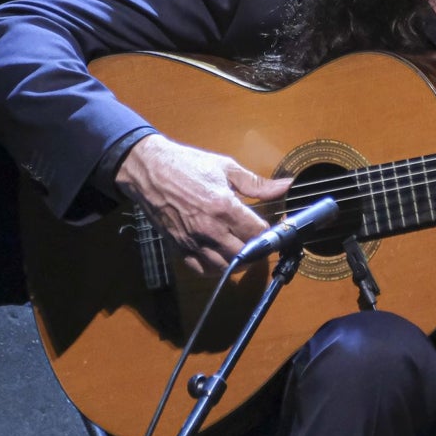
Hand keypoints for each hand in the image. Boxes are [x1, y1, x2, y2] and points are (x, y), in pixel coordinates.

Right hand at [114, 134, 291, 274]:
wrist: (149, 170)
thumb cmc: (188, 165)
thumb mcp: (226, 167)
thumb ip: (257, 183)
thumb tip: (286, 186)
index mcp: (224, 207)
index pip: (259, 233)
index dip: (271, 231)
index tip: (274, 226)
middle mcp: (210, 229)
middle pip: (245, 254)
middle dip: (258, 248)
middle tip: (261, 238)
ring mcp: (193, 241)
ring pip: (226, 266)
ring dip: (239, 260)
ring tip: (244, 248)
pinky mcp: (179, 248)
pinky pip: (202, 270)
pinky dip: (216, 268)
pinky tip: (222, 255)